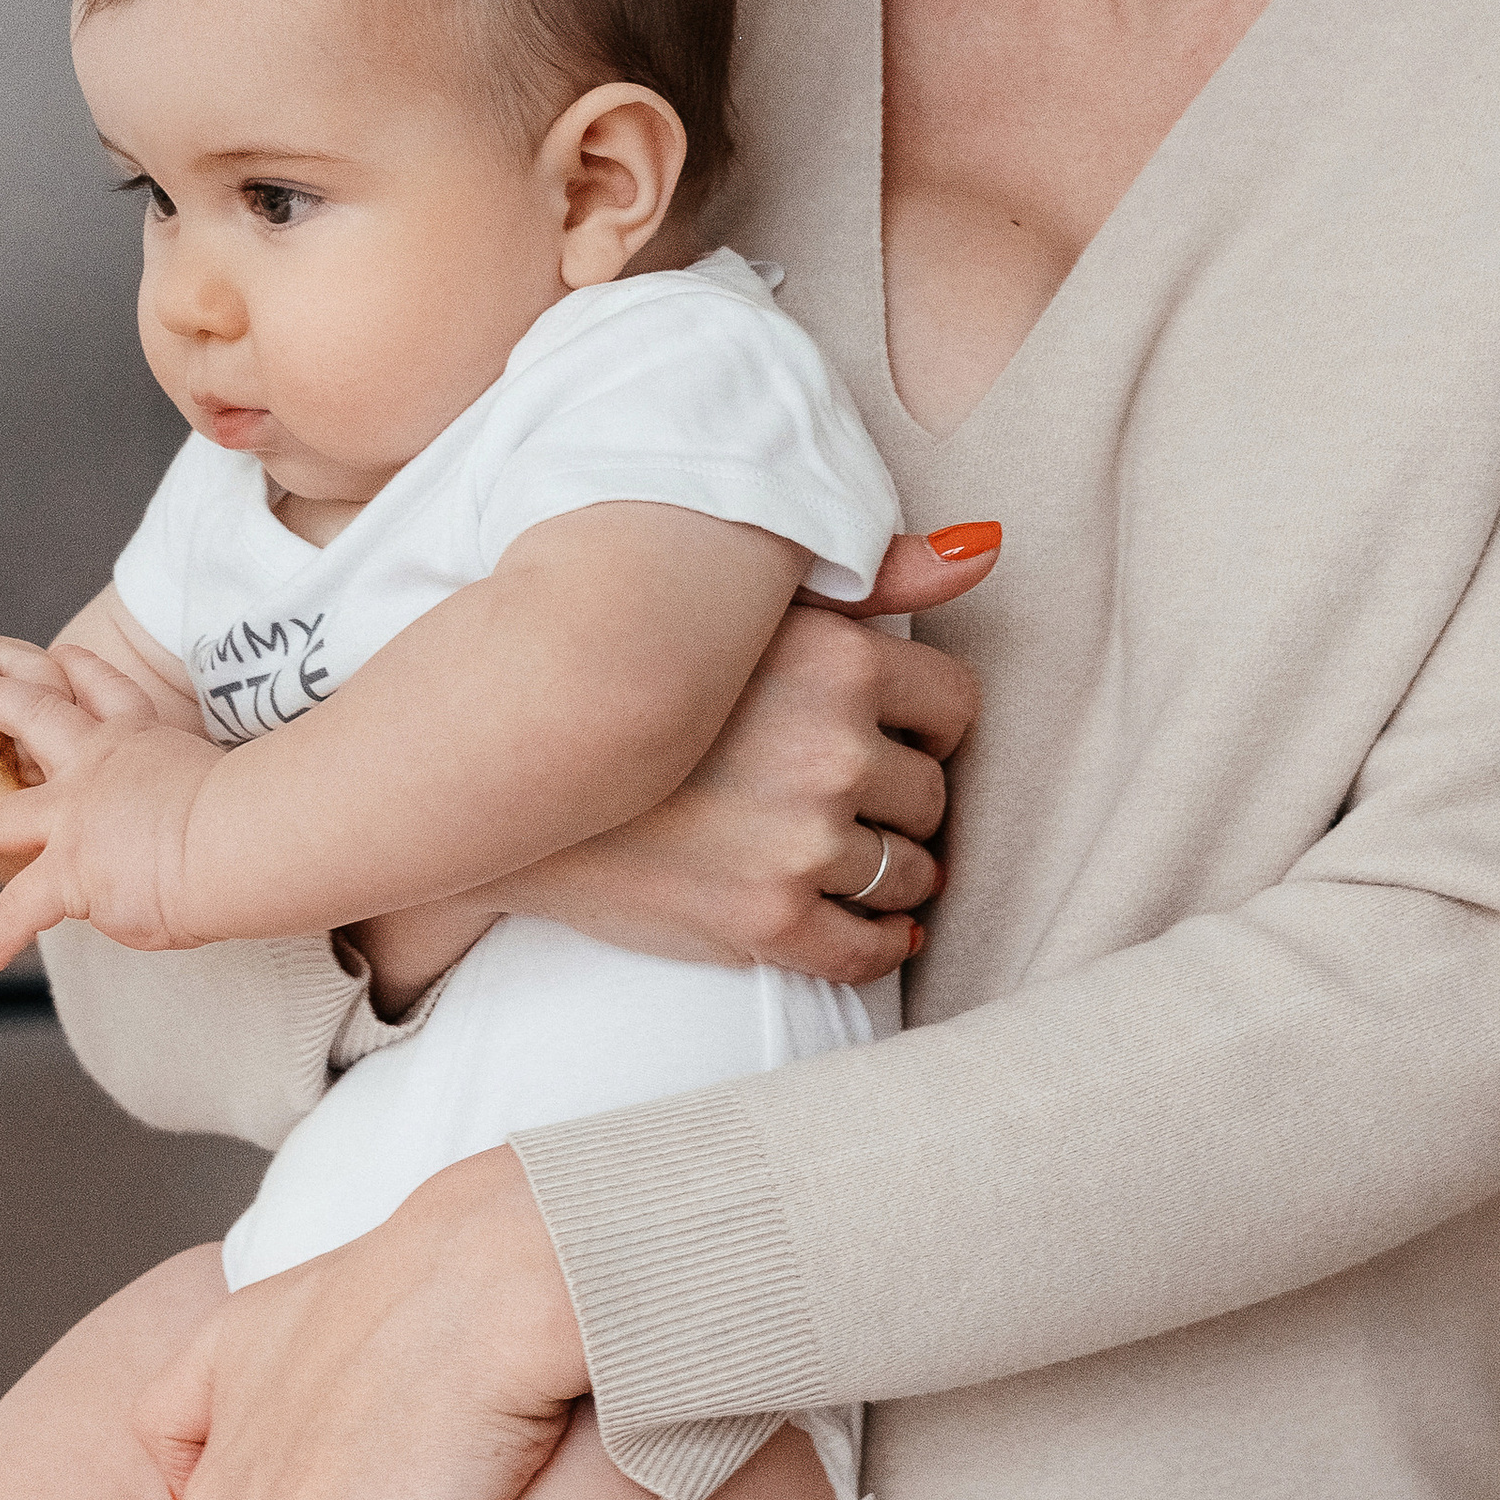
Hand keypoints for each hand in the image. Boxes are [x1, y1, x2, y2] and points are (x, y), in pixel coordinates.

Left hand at [0, 653, 222, 973]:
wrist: (248, 839)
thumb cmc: (268, 814)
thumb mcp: (241, 787)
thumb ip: (213, 807)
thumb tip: (213, 853)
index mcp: (146, 742)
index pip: (110, 695)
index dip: (85, 673)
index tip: (66, 657)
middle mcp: (100, 768)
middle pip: (32, 716)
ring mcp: (76, 817)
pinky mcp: (70, 871)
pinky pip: (18, 911)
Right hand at [344, 524, 999, 1008]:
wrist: (513, 768)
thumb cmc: (640, 672)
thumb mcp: (756, 604)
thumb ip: (877, 576)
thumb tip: (986, 547)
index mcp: (841, 661)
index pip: (955, 706)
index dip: (930, 727)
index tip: (900, 737)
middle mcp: (832, 752)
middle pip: (931, 794)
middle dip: (905, 801)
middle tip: (860, 801)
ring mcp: (801, 843)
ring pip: (911, 875)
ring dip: (897, 874)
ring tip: (859, 862)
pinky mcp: (765, 921)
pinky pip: (866, 952)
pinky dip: (881, 947)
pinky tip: (873, 933)